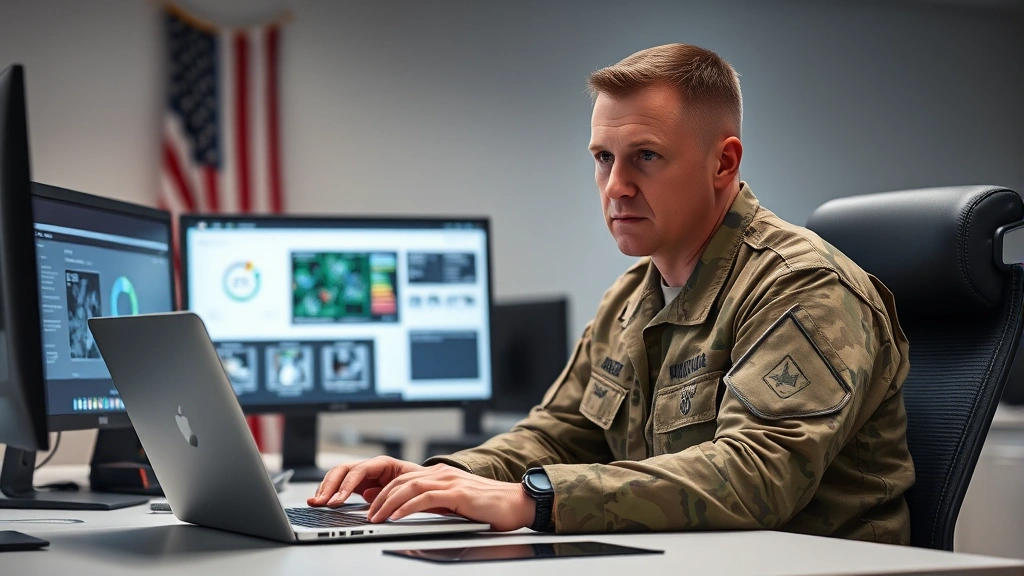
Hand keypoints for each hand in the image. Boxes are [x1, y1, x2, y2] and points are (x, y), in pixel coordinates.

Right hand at [307, 456, 424, 506]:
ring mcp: (363, 475)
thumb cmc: (420, 483)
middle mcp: (370, 467)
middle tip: (320, 502)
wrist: (425, 484)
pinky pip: (340, 485)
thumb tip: (369, 495)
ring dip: (325, 488)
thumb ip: (393, 489)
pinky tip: (320, 501)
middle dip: (329, 485)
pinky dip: (329, 492)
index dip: (346, 485)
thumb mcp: (411, 485)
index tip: (337, 501)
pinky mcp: (359, 485)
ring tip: (315, 502)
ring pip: (338, 476)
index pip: (359, 470)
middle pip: (343, 470)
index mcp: (383, 464)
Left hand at [365, 463, 535, 531]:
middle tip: (368, 513)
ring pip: (409, 487)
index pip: (406, 479)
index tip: (371, 503)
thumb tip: (416, 511)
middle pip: (402, 481)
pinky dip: (407, 507)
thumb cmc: (492, 506)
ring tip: (376, 516)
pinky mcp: (457, 493)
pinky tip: (397, 516)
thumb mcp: (458, 502)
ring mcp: (450, 482)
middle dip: (381, 497)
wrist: (517, 503)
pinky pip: (425, 498)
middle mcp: (444, 474)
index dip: (385, 490)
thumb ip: (438, 502)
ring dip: (388, 502)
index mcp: (443, 475)